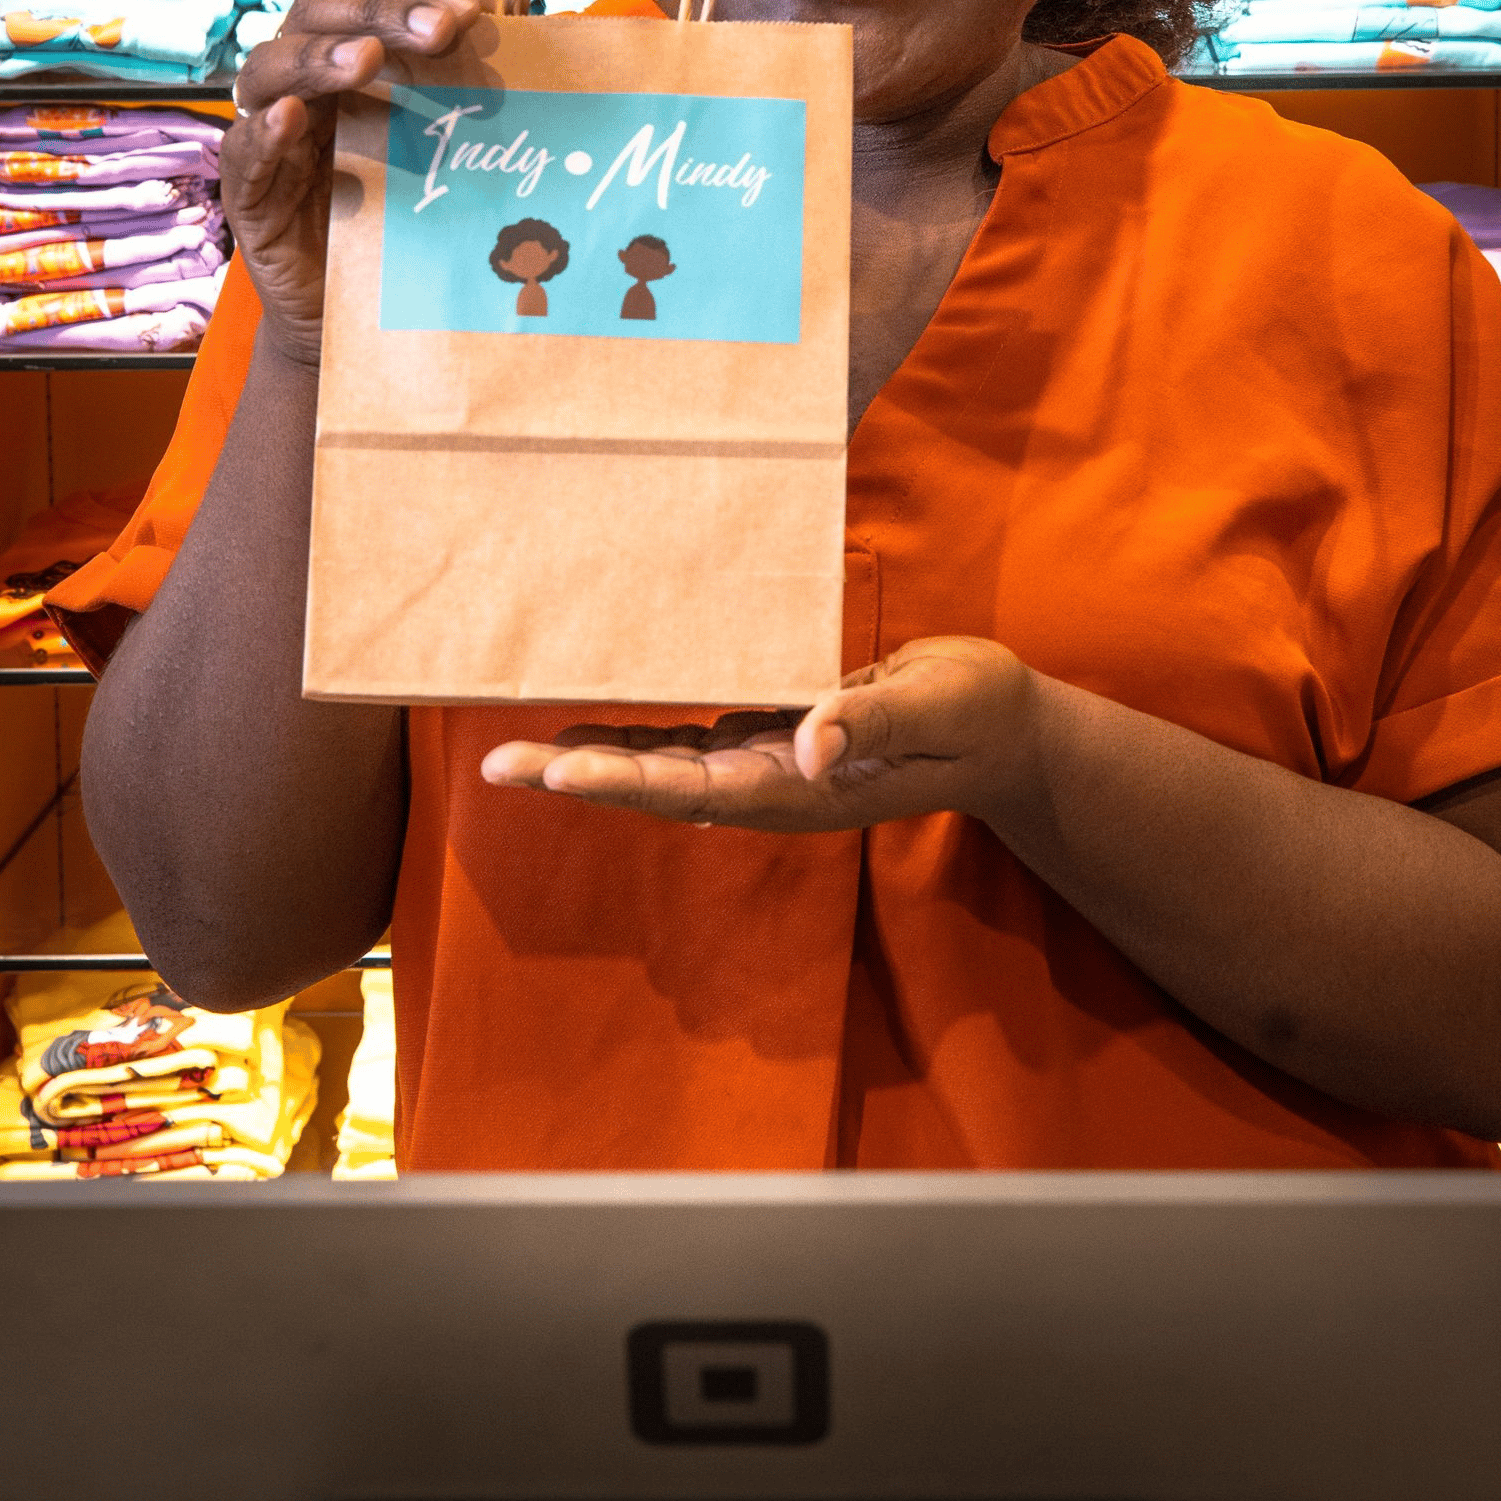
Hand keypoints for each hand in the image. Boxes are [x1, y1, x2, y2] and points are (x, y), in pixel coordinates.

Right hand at [221, 0, 525, 368]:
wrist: (381, 315)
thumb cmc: (415, 213)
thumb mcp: (452, 133)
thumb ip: (474, 60)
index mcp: (354, 54)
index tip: (470, 10)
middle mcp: (307, 82)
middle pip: (314, 10)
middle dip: (377, 10)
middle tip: (439, 30)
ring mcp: (272, 136)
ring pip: (266, 68)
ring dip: (315, 56)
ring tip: (364, 60)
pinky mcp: (251, 195)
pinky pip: (240, 152)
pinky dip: (262, 130)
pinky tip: (292, 118)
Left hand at [480, 636, 1049, 832]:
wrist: (1002, 728)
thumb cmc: (977, 714)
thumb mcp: (936, 709)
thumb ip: (873, 726)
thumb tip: (807, 746)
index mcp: (803, 790)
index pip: (696, 791)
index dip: (625, 783)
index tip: (562, 771)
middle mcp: (771, 786)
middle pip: (657, 788)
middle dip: (579, 776)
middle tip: (498, 763)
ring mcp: (768, 766)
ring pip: (664, 767)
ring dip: (593, 759)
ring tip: (518, 749)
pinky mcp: (772, 737)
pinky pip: (691, 740)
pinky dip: (638, 734)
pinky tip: (596, 717)